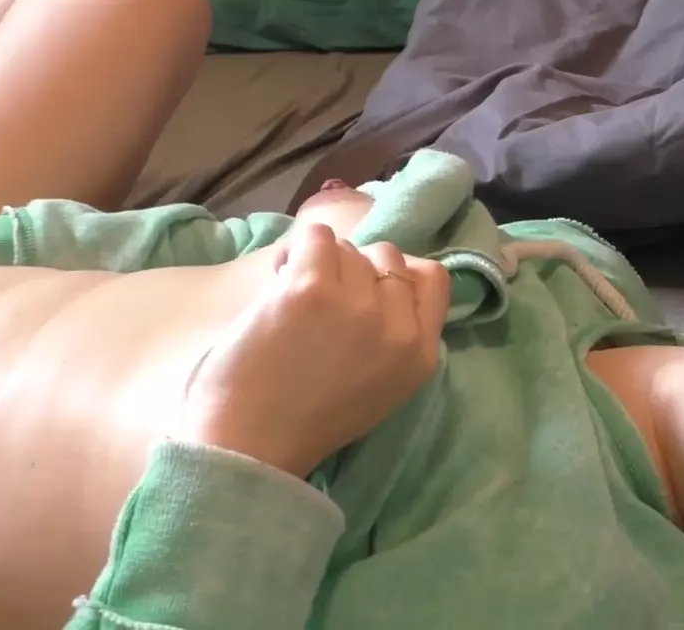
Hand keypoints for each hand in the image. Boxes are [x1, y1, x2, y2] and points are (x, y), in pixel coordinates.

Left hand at [178, 222, 450, 477]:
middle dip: (354, 270)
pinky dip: (295, 250)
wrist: (250, 446)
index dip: (398, 275)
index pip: (433, 278)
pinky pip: (314, 236)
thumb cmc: (305, 421)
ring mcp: (358, 304)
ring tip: (293, 297)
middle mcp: (398, 326)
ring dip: (320, 262)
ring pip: (348, 246)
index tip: (366, 290)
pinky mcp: (313, 288)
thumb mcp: (381, 385)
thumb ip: (394, 336)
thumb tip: (379, 277)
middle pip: (387, 257)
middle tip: (321, 301)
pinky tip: (279, 279)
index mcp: (421, 354)